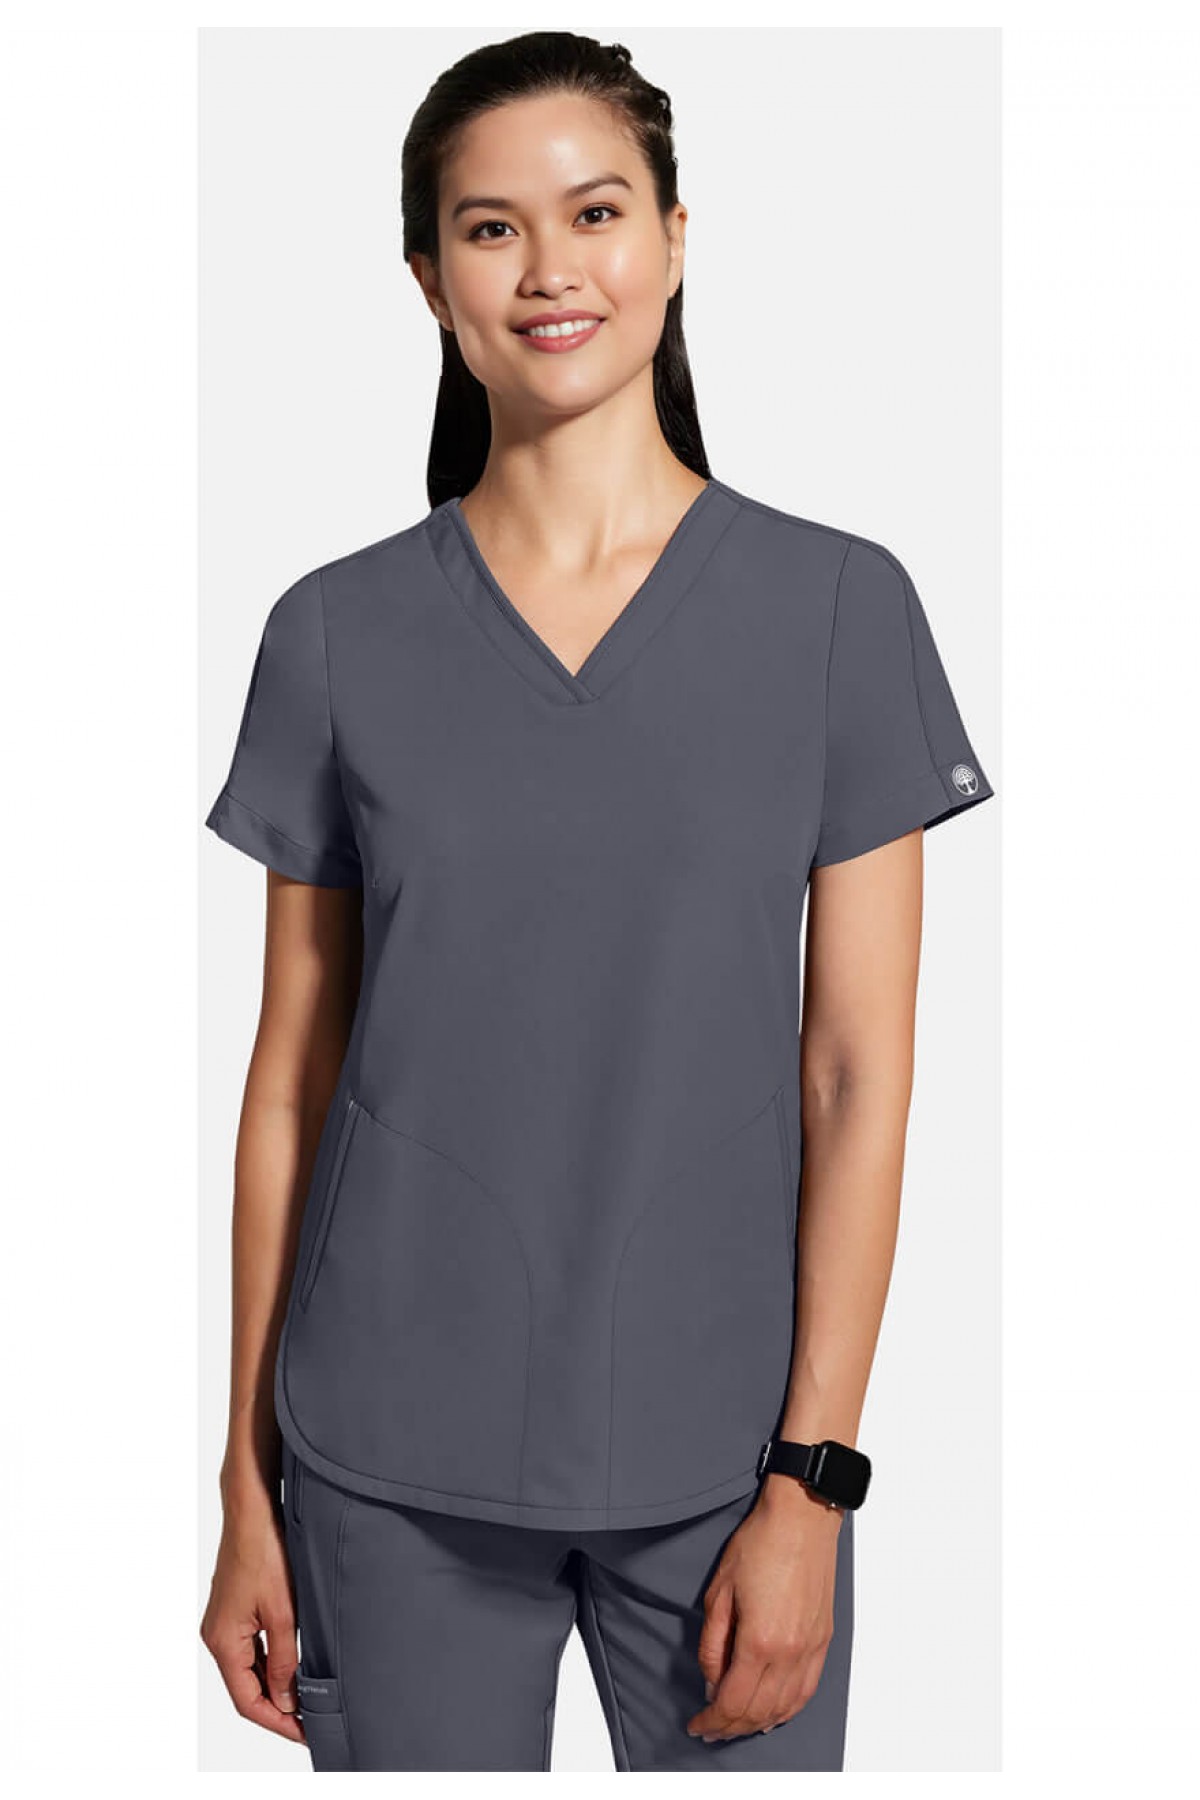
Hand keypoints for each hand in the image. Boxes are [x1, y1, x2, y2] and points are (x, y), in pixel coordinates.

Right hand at [199, 1482, 305, 1745]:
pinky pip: (250, 1648)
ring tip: (305, 1699)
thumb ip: (283, 1661)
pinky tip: (292, 1666)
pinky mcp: (234, 1609)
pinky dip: (270, 1663)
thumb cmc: (264, 1553)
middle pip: (245, 1688)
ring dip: (274, 1686)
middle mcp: (217, 1636)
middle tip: (310, 1721)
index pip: (247, 1701)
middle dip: (277, 1707)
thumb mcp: (282, 1613)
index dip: (277, 1721)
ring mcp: (224, 1622)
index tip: (304, 1733)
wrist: (252, 1510)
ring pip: (248, 1669)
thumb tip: (284, 1700)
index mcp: (223, 1642)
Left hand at [685, 1477, 843, 1743]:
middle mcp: (789, 1653)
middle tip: (711, 1729)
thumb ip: (712, 1644)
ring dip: (758, 1723)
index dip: (711, 1719)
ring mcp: (810, 1649)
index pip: (732, 1701)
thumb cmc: (760, 1544)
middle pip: (758, 1711)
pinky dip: (788, 1710)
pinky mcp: (823, 1640)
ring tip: (736, 1725)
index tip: (697, 1724)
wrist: (801, 1519)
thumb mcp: (719, 1592)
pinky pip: (806, 1691)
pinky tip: (773, 1713)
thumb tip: (711, 1681)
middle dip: (730, 1727)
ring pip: (785, 1708)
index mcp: (759, 1642)